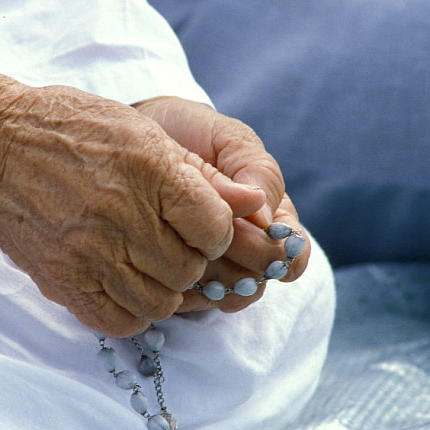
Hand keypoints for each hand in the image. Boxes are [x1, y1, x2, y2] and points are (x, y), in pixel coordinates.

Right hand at [0, 54, 264, 336]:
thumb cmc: (65, 127)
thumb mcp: (137, 129)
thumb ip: (197, 170)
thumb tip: (252, 201)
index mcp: (148, 170)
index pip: (216, 228)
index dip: (215, 230)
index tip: (198, 223)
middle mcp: (121, 216)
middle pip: (189, 269)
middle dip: (189, 258)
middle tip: (168, 241)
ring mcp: (88, 253)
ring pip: (159, 302)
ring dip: (163, 287)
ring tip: (146, 264)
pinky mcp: (61, 280)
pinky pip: (118, 321)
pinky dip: (131, 312)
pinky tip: (123, 285)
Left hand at [133, 97, 309, 312]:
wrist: (137, 133)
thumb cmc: (187, 131)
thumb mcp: (225, 137)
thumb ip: (254, 168)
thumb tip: (265, 214)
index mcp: (264, 215)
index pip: (293, 250)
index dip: (288, 252)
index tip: (276, 242)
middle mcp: (240, 246)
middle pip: (259, 276)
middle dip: (248, 263)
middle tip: (226, 242)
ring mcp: (206, 263)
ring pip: (227, 293)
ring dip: (217, 282)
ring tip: (194, 260)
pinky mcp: (171, 273)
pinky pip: (188, 299)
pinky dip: (184, 292)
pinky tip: (169, 274)